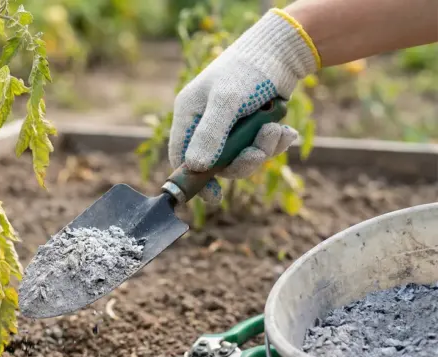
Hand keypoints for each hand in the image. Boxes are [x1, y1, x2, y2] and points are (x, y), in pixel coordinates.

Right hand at [168, 9, 319, 203]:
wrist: (282, 51)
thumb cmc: (247, 71)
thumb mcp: (227, 101)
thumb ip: (210, 134)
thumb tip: (196, 167)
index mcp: (190, 115)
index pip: (181, 156)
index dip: (194, 178)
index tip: (214, 195)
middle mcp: (206, 123)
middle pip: (216, 163)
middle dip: (242, 161)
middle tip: (258, 152)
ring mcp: (230, 126)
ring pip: (242, 157)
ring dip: (262, 149)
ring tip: (276, 130)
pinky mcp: (251, 126)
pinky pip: (259, 148)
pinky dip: (274, 142)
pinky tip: (284, 130)